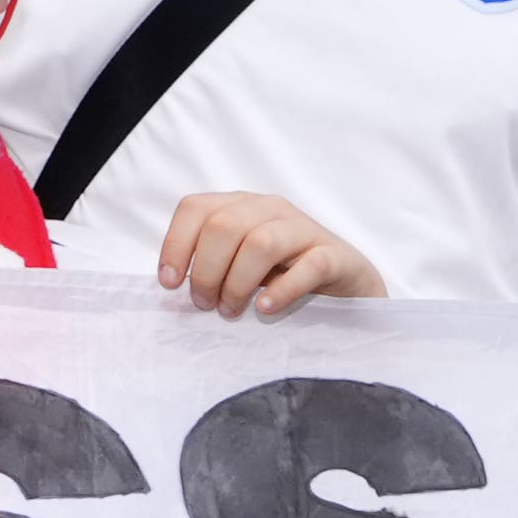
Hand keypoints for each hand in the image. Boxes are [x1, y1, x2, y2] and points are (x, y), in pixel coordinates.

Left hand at [157, 192, 380, 318]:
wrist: (347, 283)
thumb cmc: (284, 274)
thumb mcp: (240, 263)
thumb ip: (211, 264)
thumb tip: (171, 286)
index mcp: (241, 206)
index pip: (196, 208)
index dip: (176, 244)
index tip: (169, 283)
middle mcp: (270, 209)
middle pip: (224, 226)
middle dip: (206, 271)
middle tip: (206, 305)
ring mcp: (304, 229)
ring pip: (260, 242)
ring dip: (237, 283)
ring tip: (232, 311)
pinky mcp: (333, 254)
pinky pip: (308, 266)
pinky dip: (282, 289)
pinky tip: (266, 308)